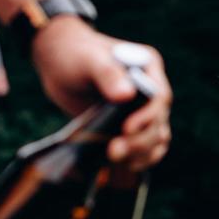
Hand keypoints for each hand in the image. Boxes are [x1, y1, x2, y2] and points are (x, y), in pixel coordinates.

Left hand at [30, 16, 172, 169]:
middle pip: (158, 122)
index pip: (159, 97)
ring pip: (156, 137)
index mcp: (148, 67)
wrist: (59, 61)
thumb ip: (107, 74)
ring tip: (115, 158)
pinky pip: (148, 146)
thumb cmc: (74, 54)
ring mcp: (144, 109)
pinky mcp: (132, 125)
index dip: (148, 116)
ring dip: (141, 153)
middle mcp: (152, 89)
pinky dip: (141, 158)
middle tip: (113, 151)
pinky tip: (126, 164)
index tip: (127, 129)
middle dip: (140, 140)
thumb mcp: (88, 60)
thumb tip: (126, 95)